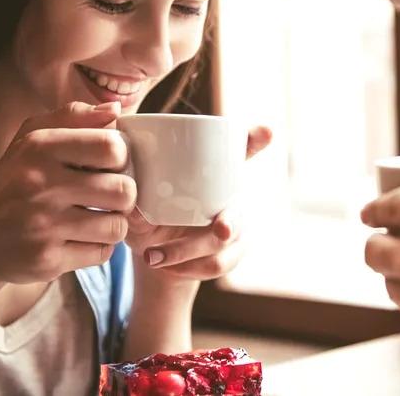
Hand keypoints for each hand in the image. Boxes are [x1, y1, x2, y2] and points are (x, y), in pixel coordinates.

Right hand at [0, 101, 131, 284]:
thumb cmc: (12, 184)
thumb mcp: (31, 139)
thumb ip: (74, 117)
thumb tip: (115, 109)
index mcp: (40, 148)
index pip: (112, 147)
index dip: (121, 158)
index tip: (109, 166)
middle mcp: (41, 185)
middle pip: (124, 190)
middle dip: (124, 195)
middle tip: (108, 197)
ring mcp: (44, 225)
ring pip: (117, 226)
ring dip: (113, 224)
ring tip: (97, 218)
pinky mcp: (47, 259)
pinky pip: (102, 253)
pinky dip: (99, 247)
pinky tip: (82, 239)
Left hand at [124, 125, 272, 281]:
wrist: (157, 253)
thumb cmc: (151, 215)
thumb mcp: (138, 205)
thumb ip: (136, 206)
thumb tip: (134, 204)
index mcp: (215, 173)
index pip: (242, 151)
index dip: (255, 140)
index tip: (266, 131)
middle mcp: (232, 196)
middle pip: (237, 208)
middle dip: (231, 221)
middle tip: (220, 229)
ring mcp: (236, 227)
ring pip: (224, 243)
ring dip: (187, 252)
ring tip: (152, 258)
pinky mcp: (232, 254)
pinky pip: (219, 265)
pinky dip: (189, 269)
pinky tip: (165, 268)